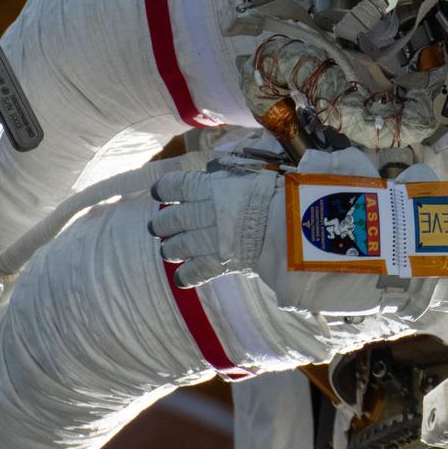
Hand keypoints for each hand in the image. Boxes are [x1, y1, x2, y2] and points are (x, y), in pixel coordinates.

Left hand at [149, 162, 280, 288]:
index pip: (175, 185)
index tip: (159, 193)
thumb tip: (217, 170)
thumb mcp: (250, 174)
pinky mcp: (217, 263)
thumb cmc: (274, 194)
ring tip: (169, 251)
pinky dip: (185, 276)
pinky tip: (182, 278)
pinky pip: (193, 273)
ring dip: (170, 249)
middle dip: (162, 224)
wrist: (289, 224)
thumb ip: (229, 174)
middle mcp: (203, 212)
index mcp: (209, 187)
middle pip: (171, 219)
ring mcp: (208, 239)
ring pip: (176, 246)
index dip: (164, 189)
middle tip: (158, 228)